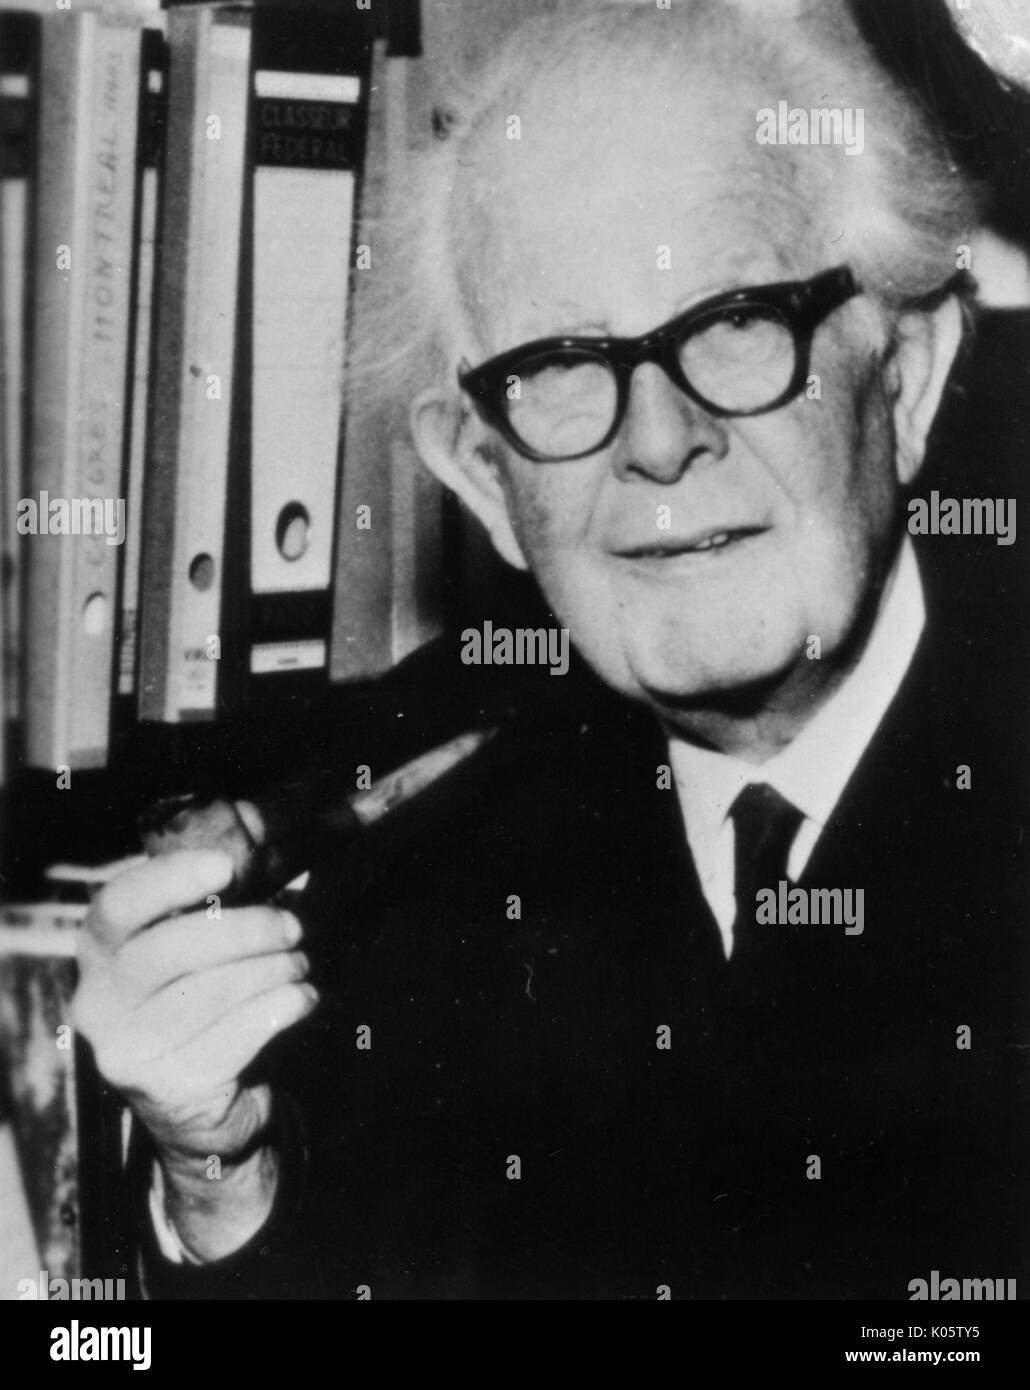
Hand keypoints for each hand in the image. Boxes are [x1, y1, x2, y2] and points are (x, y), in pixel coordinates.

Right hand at [72, 850, 317, 1256]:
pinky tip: (301, 999)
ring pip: (208, 992)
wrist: (204, 1110)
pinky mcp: (166, 1089)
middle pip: (169, 949)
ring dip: (271, 970)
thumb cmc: (207, 1005)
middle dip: (245, 930)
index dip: (170, 879)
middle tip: (292, 927)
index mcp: (100, 953)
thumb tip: (272, 847)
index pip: (118, 905)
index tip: (225, 867)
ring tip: (299, 965)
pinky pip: (236, 1034)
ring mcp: (126, 1051)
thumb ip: (216, 903)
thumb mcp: (198, 952)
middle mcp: (98, 1003)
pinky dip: (279, 1008)